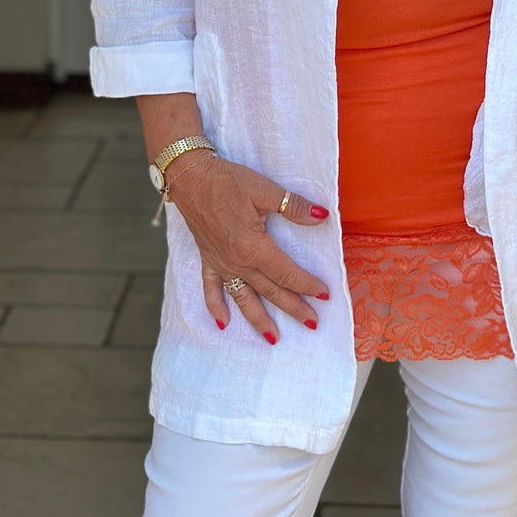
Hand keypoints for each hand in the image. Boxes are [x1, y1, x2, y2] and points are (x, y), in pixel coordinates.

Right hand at [164, 150, 329, 344]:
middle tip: (312, 323)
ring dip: (259, 320)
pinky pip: (211, 289)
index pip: (287, 273)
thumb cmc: (228, 181)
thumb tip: (322, 217)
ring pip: (243, 298)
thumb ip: (294, 206)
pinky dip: (216, 307)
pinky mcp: (208, 259)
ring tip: (273, 339)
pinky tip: (222, 323)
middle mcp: (237, 262)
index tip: (325, 294)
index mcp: (254, 247)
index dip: (307, 284)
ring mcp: (221, 264)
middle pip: (271, 291)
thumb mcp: (264, 189)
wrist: (191, 177)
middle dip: (293, 308)